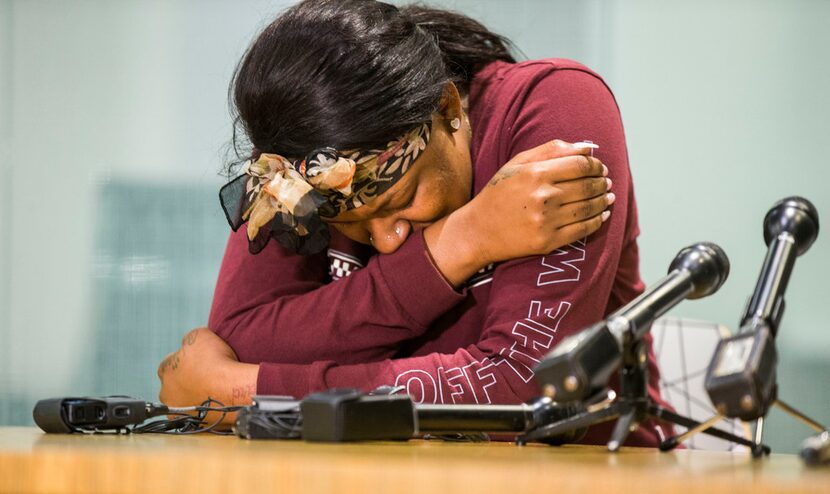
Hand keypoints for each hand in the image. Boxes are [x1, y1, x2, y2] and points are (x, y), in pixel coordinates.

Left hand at [157, 328, 258, 425]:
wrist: (232, 389)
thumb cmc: (216, 361)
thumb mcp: (200, 335)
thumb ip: (188, 339)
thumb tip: (188, 346)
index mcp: (164, 369)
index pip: (172, 363)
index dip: (188, 361)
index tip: (202, 361)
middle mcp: (164, 391)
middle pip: (175, 383)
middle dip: (187, 380)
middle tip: (208, 376)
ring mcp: (176, 410)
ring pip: (183, 401)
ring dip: (194, 395)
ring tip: (213, 390)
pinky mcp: (190, 423)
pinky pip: (195, 414)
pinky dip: (202, 409)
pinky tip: (215, 402)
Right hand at [425, 140, 610, 286]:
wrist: (479, 231)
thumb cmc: (499, 193)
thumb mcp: (517, 164)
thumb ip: (552, 150)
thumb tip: (587, 147)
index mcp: (535, 173)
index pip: (580, 165)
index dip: (596, 165)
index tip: (600, 167)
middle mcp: (542, 196)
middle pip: (587, 186)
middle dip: (602, 182)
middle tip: (607, 182)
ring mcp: (546, 221)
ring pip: (588, 208)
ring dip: (604, 201)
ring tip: (608, 197)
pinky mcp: (548, 241)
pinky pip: (583, 230)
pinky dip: (598, 221)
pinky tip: (602, 215)